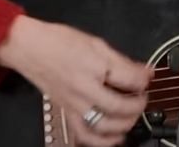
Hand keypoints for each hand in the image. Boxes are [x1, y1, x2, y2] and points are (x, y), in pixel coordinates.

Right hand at [0, 16, 152, 146]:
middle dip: (137, 105)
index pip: (128, 79)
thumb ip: (122, 60)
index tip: (148, 78)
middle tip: (142, 98)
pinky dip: (102, 141)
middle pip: (118, 107)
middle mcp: (84, 89)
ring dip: (125, 124)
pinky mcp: (67, 113)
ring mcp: (74, 104)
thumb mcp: (96, 43)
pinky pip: (85, 135)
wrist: (30, 49)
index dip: (144, 80)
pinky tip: (114, 136)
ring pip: (104, 126)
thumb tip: (144, 71)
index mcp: (93, 66)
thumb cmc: (59, 42)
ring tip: (132, 115)